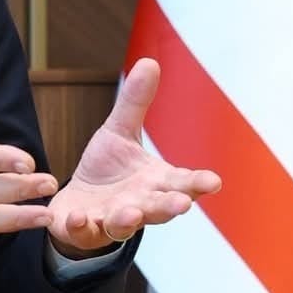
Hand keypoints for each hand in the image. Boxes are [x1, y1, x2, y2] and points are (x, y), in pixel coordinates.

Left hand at [45, 57, 220, 255]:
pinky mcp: (83, 230)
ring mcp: (111, 221)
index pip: (181, 183)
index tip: (214, 181)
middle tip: (182, 205)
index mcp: (154, 183)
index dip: (197, 183)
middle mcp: (139, 205)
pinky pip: (83, 231)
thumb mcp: (119, 131)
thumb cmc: (108, 169)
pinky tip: (79, 218)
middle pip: (158, 208)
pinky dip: (81, 226)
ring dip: (127, 220)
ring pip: (124, 224)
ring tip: (131, 213)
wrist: (77, 204)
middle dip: (169, 206)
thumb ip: (135, 103)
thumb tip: (150, 61)